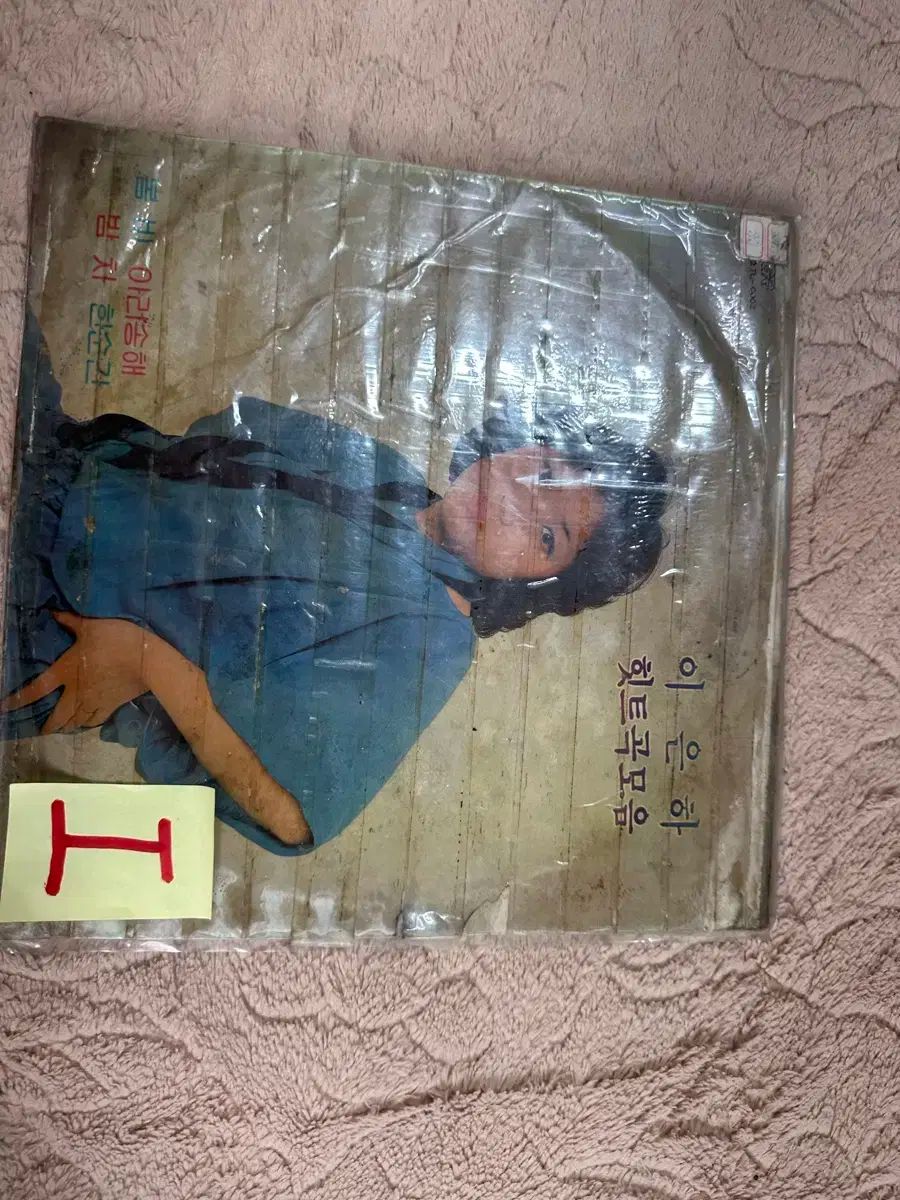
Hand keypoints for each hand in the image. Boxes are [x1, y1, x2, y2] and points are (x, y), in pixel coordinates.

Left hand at [0, 612, 152, 732]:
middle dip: (48, 726)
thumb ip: (70, 622)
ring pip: (75, 721)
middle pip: (57, 716)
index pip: (36, 689)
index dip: (18, 700)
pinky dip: (88, 724)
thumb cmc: (116, 639)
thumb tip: (53, 613)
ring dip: (67, 726)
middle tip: (43, 730)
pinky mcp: (111, 705)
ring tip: (63, 729)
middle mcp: (76, 692)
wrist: (146, 660)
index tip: (5, 707)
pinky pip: (95, 720)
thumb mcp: (90, 626)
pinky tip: (87, 724)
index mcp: (65, 671)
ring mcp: (94, 701)